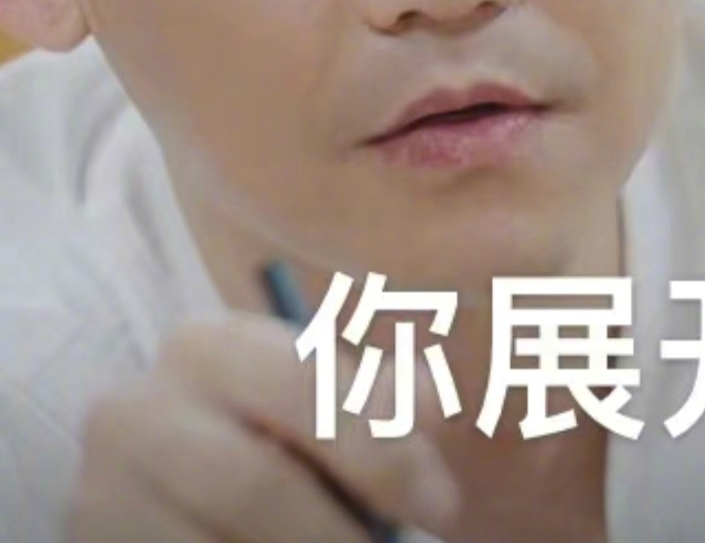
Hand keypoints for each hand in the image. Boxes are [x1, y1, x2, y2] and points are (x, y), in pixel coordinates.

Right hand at [69, 314, 457, 541]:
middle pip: (256, 485)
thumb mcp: (330, 397)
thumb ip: (391, 395)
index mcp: (209, 346)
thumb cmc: (276, 434)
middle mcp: (137, 410)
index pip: (304, 385)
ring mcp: (97, 495)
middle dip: (341, 535)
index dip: (382, 451)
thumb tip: (433, 400)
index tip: (441, 509)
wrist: (168, 471)